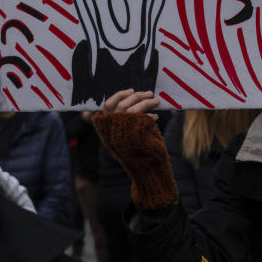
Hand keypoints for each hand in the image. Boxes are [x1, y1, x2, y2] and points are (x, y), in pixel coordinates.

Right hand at [92, 94, 176, 210]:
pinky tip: (156, 117)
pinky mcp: (134, 133)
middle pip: (121, 104)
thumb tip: (132, 101)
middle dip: (136, 96)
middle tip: (149, 93)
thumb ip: (123, 123)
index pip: (107, 106)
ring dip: (145, 101)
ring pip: (130, 107)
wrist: (146, 171)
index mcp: (106, 130)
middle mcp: (111, 130)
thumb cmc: (138, 154)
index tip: (130, 90)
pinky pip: (141, 116)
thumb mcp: (126, 138)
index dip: (118, 95)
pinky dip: (149, 114)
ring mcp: (121, 132)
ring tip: (156, 101)